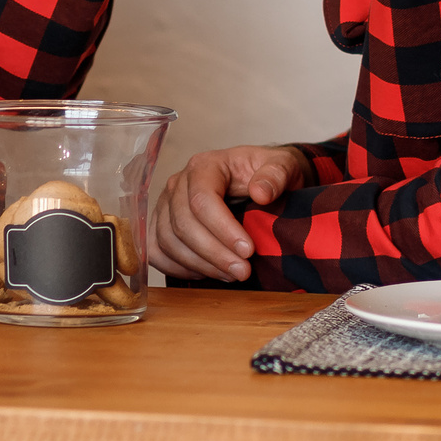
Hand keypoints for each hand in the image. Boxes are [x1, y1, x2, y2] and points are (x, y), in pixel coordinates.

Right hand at [150, 144, 308, 282]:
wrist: (258, 181)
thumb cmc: (266, 174)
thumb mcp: (282, 166)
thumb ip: (276, 175)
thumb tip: (261, 193)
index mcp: (204, 166)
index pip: (202, 199)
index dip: (223, 229)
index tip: (248, 250)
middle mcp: (178, 183)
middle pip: (183, 224)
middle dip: (214, 253)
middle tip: (243, 271)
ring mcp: (166, 205)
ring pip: (168, 241)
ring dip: (200, 265)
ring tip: (231, 274)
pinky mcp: (162, 225)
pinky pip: (157, 251)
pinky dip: (178, 268)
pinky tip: (207, 273)